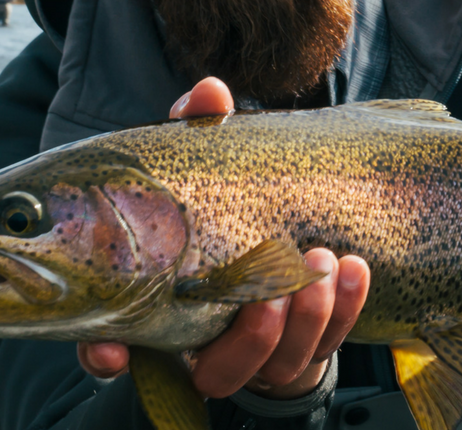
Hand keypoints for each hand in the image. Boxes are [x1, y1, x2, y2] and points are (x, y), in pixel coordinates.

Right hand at [78, 77, 371, 399]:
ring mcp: (259, 354)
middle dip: (251, 339)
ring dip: (305, 323)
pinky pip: (327, 345)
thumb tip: (208, 91)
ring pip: (278, 365)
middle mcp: (204, 346)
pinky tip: (354, 269)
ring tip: (322, 264)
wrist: (286, 235)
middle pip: (218, 371)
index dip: (107, 355)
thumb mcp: (208, 165)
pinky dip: (344, 311)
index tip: (115, 352)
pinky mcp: (307, 347)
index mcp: (157, 313)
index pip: (114, 350)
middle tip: (274, 296)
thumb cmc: (224, 202)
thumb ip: (200, 132)